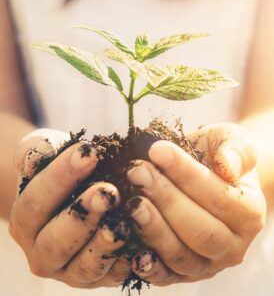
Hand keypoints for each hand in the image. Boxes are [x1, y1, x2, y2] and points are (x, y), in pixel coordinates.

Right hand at [9, 129, 130, 287]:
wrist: (77, 195)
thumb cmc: (63, 172)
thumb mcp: (48, 154)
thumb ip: (37, 150)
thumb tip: (35, 158)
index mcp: (25, 221)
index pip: (37, 201)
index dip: (62, 177)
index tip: (90, 154)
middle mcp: (43, 252)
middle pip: (56, 241)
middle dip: (82, 216)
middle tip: (108, 193)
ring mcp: (70, 270)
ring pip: (84, 266)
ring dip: (104, 244)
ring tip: (123, 222)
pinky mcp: (97, 278)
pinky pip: (112, 275)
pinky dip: (126, 261)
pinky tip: (140, 242)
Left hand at [127, 123, 265, 285]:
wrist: (206, 176)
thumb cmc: (214, 157)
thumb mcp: (230, 141)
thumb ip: (236, 149)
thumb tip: (228, 165)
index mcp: (248, 213)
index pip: (217, 196)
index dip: (185, 173)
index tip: (157, 150)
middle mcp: (232, 245)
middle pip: (199, 230)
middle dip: (164, 199)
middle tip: (136, 173)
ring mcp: (207, 263)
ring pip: (180, 254)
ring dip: (153, 228)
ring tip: (131, 202)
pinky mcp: (183, 273)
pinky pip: (165, 275)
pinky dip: (148, 265)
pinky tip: (130, 246)